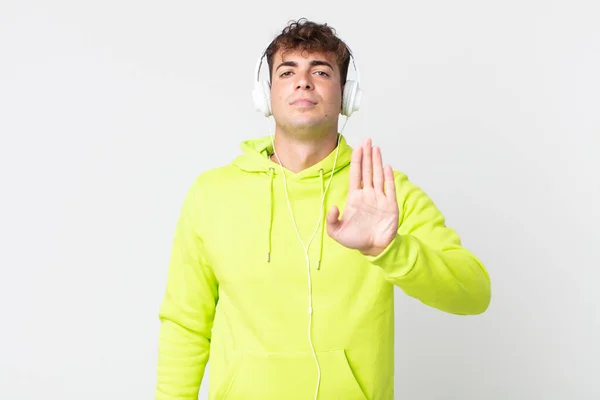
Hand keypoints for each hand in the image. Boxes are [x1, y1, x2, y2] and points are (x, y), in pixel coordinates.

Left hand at [326, 138, 398, 256]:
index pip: (355, 175)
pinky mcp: (390, 205)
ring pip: (378, 175)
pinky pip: (390, 188)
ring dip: (377, 161)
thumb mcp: (336, 233)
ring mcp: (380, 198)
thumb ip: (331, 220)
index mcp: (355, 198)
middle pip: (367, 170)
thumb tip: (334, 206)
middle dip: (367, 155)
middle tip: (367, 140)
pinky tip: (387, 166)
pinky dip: (389, 177)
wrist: (374, 248)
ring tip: (376, 148)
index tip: (357, 147)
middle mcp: (368, 194)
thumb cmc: (356, 240)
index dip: (357, 160)